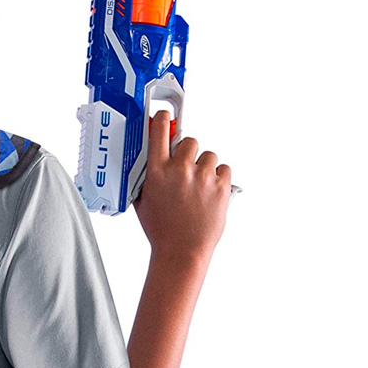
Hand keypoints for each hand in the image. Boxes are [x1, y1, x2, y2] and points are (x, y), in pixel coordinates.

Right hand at [132, 111, 231, 260]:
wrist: (182, 252)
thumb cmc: (162, 230)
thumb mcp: (143, 202)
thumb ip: (146, 179)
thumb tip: (149, 162)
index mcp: (157, 171)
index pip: (160, 130)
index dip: (163, 119)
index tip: (165, 116)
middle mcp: (180, 170)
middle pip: (190, 140)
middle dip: (189, 152)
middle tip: (187, 169)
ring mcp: (202, 177)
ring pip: (209, 155)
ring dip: (205, 167)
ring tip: (200, 187)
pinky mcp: (221, 186)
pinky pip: (224, 169)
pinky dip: (220, 179)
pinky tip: (210, 193)